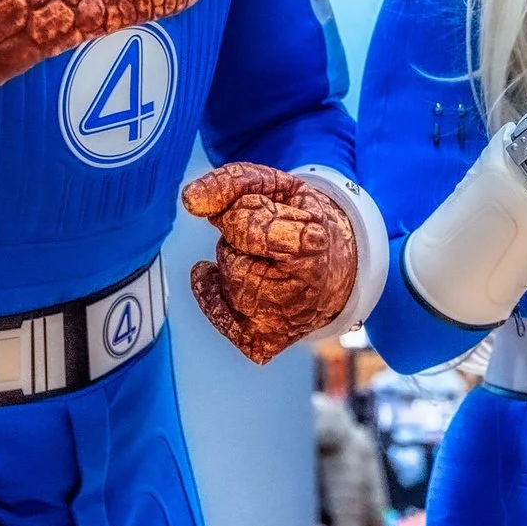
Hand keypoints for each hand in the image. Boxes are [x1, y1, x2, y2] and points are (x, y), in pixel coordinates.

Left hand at [183, 163, 356, 365]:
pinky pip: (219, 316)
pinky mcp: (263, 343)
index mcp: (311, 244)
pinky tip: (240, 283)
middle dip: (238, 242)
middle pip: (230, 257)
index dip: (246, 212)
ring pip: (225, 285)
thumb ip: (230, 183)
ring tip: (266, 263)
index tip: (267, 209)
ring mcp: (279, 323)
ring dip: (234, 267)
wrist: (336, 268)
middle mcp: (298, 293)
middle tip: (268, 241)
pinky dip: (218, 296)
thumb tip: (190, 200)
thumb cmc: (300, 222)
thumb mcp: (275, 187)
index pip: (244, 226)